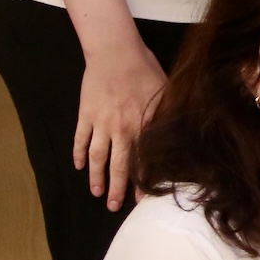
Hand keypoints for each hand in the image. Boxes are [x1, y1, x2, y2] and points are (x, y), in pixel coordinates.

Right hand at [75, 43, 168, 211]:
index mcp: (143, 125)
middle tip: (114, 207)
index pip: (143, 161)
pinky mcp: (85, 115)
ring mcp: (100, 123)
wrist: (116, 53)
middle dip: (117, 188)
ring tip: (96, 192)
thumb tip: (182, 135)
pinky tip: (77, 165)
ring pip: (96, 157)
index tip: (141, 200)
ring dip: (95, 177)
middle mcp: (121, 129)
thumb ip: (169, 115)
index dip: (142, 182)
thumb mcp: (166, 93)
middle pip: (118, 165)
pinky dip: (77, 154)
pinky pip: (79, 139)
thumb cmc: (145, 70)